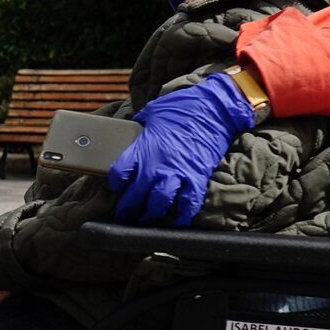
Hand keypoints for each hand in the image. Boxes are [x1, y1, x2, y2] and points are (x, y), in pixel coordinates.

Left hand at [108, 72, 256, 226]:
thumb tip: (133, 129)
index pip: (119, 173)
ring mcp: (178, 174)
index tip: (117, 186)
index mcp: (143, 148)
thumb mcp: (152, 112)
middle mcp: (157, 165)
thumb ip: (140, 126)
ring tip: (145, 220)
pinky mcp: (197, 179)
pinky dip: (182, 217)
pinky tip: (177, 222)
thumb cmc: (182, 107)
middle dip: (128, 209)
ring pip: (158, 204)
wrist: (214, 109)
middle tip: (125, 215)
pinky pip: (188, 205)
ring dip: (150, 215)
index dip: (115, 182)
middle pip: (135, 195)